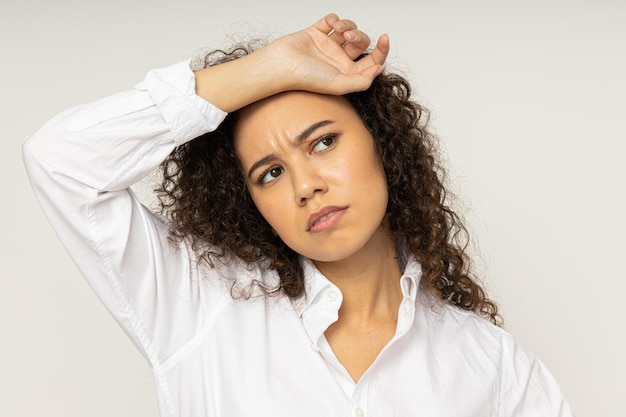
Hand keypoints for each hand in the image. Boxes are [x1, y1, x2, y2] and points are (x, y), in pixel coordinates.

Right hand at [267, 13, 389, 94]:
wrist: (281, 65)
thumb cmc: (306, 78)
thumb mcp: (339, 85)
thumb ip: (363, 81)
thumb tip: (380, 68)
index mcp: (346, 74)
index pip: (371, 62)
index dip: (381, 51)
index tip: (385, 38)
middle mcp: (338, 60)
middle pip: (361, 43)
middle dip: (359, 36)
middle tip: (349, 37)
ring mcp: (327, 46)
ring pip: (348, 29)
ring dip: (348, 25)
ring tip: (339, 30)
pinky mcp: (316, 33)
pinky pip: (331, 20)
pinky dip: (334, 19)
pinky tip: (331, 24)